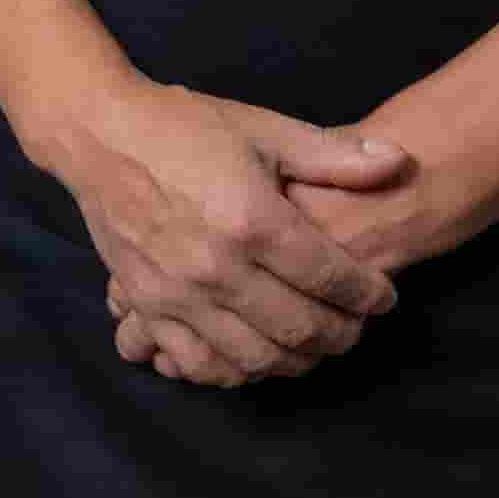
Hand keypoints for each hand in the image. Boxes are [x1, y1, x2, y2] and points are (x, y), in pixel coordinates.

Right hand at [35, 71, 407, 378]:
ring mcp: (178, 293)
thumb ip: (334, 156)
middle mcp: (217, 266)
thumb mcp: (265, 129)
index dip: (369, 295)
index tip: (385, 298)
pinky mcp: (147, 305)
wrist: (100, 134)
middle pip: (299, 328)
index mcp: (254, 219)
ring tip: (313, 346)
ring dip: (295, 361)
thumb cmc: (186, 126)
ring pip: (254, 357)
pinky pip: (197, 362)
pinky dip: (234, 371)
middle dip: (341, 335)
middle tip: (356, 327)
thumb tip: (398, 162)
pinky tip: (255, 358)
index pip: (332, 277)